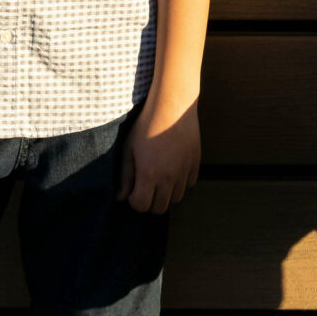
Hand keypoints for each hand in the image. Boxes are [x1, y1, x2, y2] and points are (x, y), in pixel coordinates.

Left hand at [116, 95, 200, 213]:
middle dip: (150, 202)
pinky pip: (189, 184)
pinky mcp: (195, 163)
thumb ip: (125, 175)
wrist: (172, 106)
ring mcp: (184, 171)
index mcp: (149, 174)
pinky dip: (181, 183)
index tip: (133, 190)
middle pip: (160, 208)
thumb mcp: (129, 148)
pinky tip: (174, 170)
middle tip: (146, 188)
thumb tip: (121, 197)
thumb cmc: (147, 125)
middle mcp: (168, 177)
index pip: (141, 206)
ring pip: (176, 199)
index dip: (135, 201)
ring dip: (166, 194)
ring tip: (160, 179)